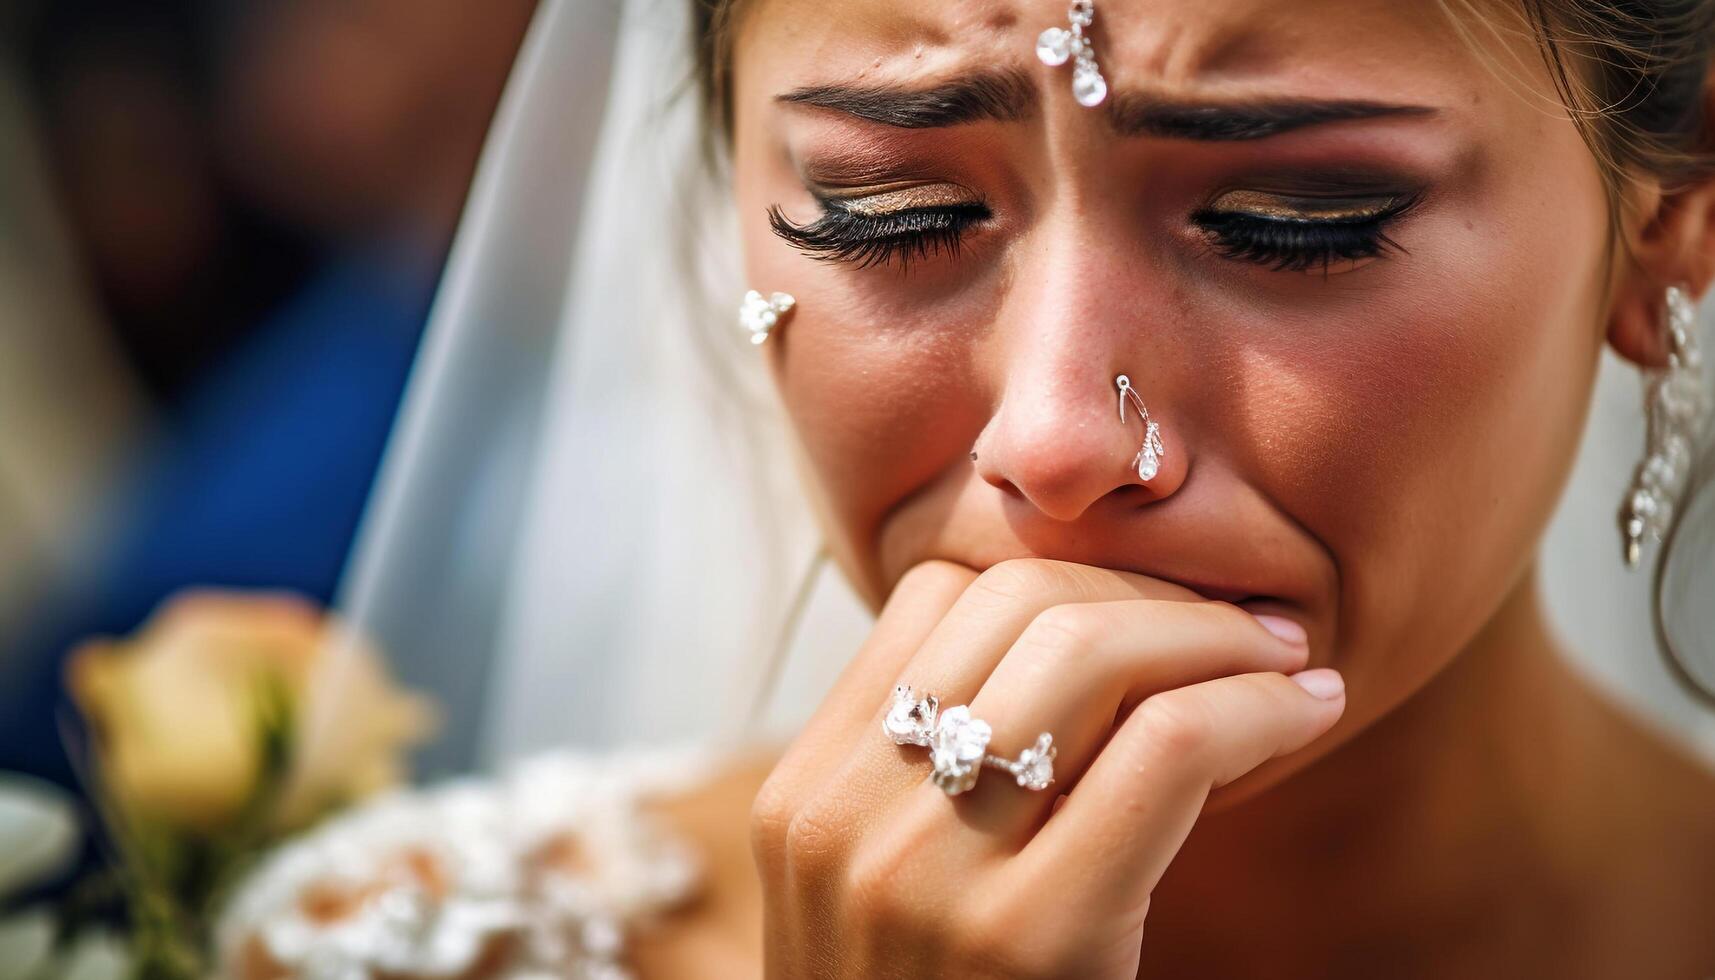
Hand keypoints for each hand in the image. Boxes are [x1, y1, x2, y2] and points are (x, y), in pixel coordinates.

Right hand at [751, 558, 1344, 978]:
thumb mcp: (882, 899)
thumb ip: (932, 782)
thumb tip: (1078, 641)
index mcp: (805, 794)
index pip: (939, 595)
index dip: (1065, 575)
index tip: (1153, 607)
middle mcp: (845, 818)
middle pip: (1020, 602)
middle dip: (1156, 589)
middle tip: (1246, 623)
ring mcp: (925, 878)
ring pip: (1094, 649)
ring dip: (1216, 635)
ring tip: (1282, 662)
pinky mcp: (1030, 939)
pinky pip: (1168, 748)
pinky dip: (1256, 707)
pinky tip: (1304, 713)